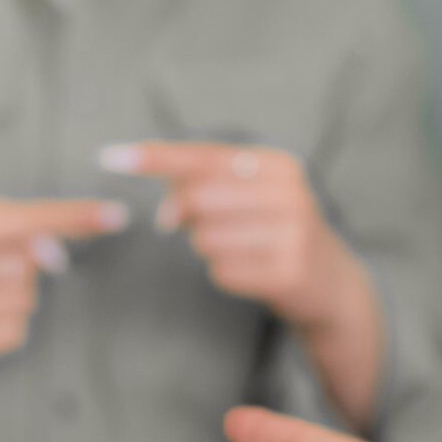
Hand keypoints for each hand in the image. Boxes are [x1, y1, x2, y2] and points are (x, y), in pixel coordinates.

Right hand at [0, 192, 131, 363]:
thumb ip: (9, 225)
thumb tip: (59, 254)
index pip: (32, 217)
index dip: (78, 216)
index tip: (118, 216)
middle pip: (35, 264)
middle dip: (21, 262)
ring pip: (28, 300)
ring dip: (12, 293)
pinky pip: (15, 332)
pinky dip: (4, 322)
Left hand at [100, 142, 367, 333]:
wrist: (333, 286)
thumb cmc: (276, 233)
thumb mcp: (251, 198)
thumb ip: (202, 189)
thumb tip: (166, 212)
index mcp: (278, 165)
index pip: (203, 156)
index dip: (154, 157)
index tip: (108, 156)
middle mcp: (289, 193)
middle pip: (197, 198)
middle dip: (186, 217)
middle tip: (204, 229)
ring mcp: (292, 234)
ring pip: (205, 239)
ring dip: (208, 249)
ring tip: (243, 250)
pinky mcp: (288, 273)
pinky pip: (221, 272)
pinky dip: (224, 274)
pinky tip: (252, 272)